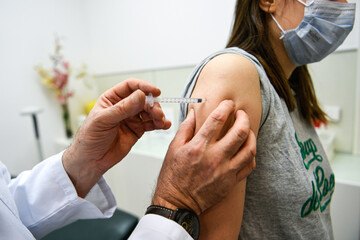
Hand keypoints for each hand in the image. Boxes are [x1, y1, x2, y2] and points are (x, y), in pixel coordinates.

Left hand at [63, 78, 170, 196]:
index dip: (144, 86)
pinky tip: (164, 125)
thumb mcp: (104, 120)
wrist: (91, 160)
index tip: (155, 91)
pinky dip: (159, 124)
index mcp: (112, 98)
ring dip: (158, 114)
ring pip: (149, 111)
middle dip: (153, 104)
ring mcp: (131, 118)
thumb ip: (123, 108)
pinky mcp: (137, 130)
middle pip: (143, 99)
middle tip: (157, 112)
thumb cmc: (90, 137)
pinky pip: (151, 124)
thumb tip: (140, 96)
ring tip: (161, 121)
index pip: (130, 86)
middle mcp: (123, 106)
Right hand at [152, 100, 255, 214]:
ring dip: (251, 135)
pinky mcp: (230, 182)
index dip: (226, 106)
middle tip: (240, 114)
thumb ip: (185, 128)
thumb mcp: (173, 148)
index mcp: (198, 146)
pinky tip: (246, 149)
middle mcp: (214, 157)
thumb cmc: (173, 177)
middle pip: (240, 131)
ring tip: (247, 130)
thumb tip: (193, 112)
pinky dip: (251, 154)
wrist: (177, 203)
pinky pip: (249, 165)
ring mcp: (225, 170)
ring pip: (250, 148)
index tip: (228, 104)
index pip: (218, 119)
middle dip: (243, 117)